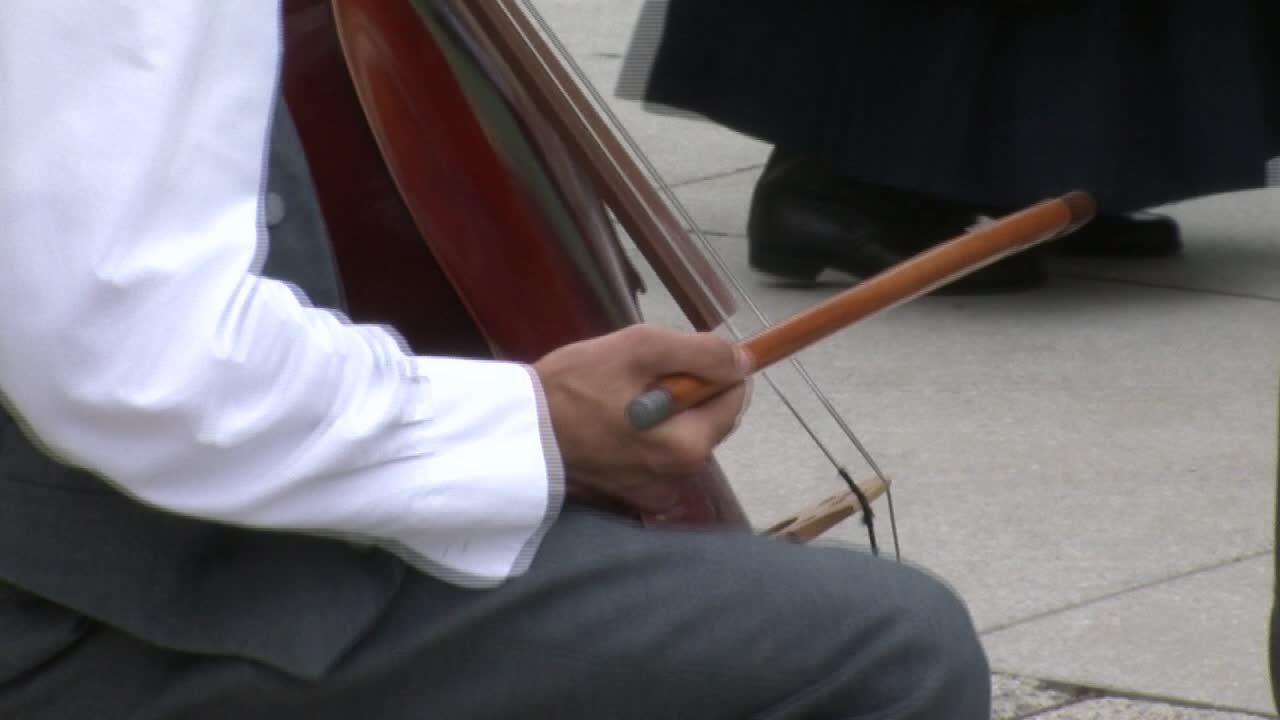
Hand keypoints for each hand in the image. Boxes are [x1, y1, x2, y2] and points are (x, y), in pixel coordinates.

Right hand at [532, 324, 750, 512]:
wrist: (511, 434)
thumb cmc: (570, 388)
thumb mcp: (639, 348)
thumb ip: (701, 352)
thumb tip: (742, 361)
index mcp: (688, 448)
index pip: (734, 396)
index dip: (712, 368)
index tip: (677, 357)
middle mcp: (678, 480)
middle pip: (707, 419)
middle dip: (683, 392)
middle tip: (635, 376)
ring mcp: (652, 495)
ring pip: (678, 437)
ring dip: (660, 413)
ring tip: (614, 398)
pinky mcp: (627, 499)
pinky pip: (652, 457)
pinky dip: (639, 437)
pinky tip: (605, 423)